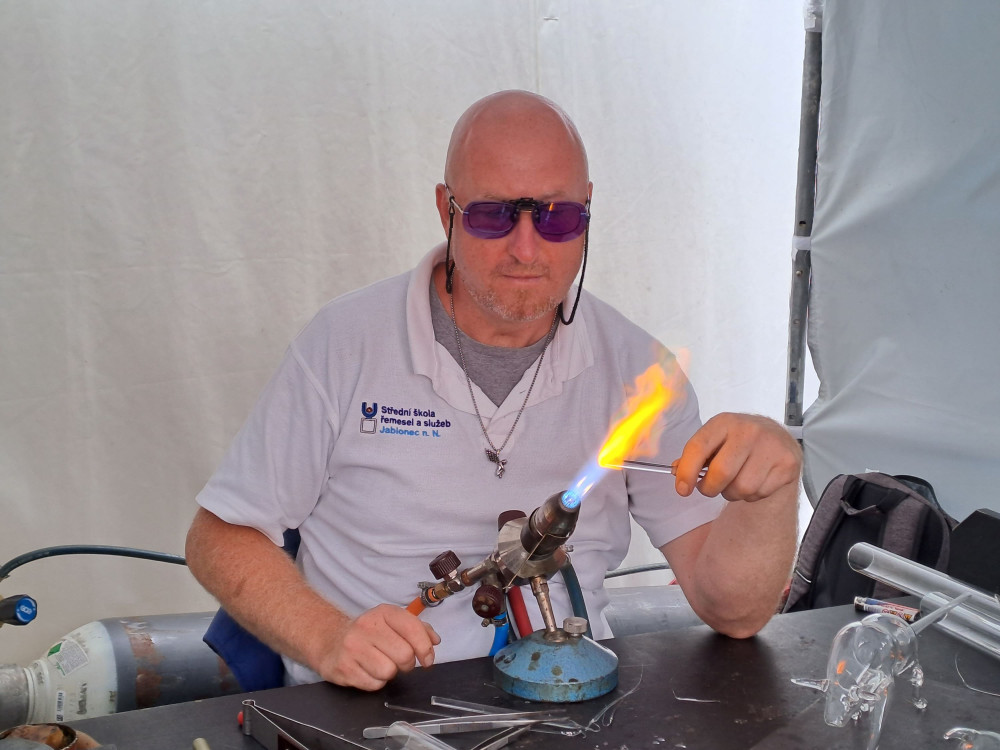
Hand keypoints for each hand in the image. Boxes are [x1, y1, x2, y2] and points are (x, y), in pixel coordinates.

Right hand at [316, 604, 440, 690]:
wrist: (330, 640)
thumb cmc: (368, 633)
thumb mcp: (391, 623)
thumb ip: (417, 628)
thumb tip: (435, 640)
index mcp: (383, 613)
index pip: (413, 628)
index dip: (425, 648)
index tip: (427, 658)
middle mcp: (366, 626)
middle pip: (404, 655)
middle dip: (407, 664)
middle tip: (400, 662)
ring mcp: (352, 647)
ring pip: (389, 672)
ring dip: (390, 673)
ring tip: (380, 664)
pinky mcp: (343, 667)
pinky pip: (373, 684)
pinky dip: (375, 682)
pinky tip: (368, 671)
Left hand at [674, 413, 800, 502]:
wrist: (778, 439)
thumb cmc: (739, 442)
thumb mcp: (716, 440)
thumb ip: (695, 456)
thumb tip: (678, 473)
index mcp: (724, 422)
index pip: (699, 447)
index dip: (687, 471)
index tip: (682, 489)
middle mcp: (749, 430)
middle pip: (721, 472)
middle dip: (710, 488)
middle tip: (709, 488)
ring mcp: (771, 446)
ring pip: (741, 488)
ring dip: (733, 493)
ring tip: (736, 480)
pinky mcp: (787, 464)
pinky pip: (760, 493)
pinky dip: (752, 495)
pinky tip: (755, 480)